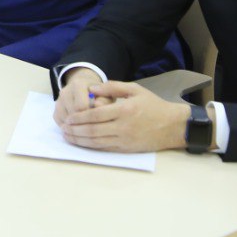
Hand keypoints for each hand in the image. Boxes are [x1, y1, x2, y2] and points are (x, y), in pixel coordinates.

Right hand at [54, 67, 106, 128]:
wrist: (86, 89)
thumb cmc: (99, 94)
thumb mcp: (106, 94)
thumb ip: (104, 101)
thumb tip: (98, 108)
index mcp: (77, 85)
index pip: (81, 106)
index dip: (91, 116)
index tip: (100, 120)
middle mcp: (64, 92)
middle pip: (73, 115)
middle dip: (85, 123)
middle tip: (95, 125)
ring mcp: (58, 102)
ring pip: (66, 122)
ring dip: (77, 127)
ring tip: (89, 126)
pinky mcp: (55, 112)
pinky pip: (62, 125)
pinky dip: (71, 129)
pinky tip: (80, 127)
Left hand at [56, 80, 190, 153]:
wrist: (173, 126)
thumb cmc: (153, 105)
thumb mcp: (135, 89)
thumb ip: (112, 87)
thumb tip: (92, 88)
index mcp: (124, 110)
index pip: (95, 115)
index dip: (79, 118)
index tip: (68, 119)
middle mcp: (123, 126)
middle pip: (93, 130)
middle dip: (75, 131)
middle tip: (63, 129)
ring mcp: (125, 139)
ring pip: (97, 142)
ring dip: (80, 141)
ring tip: (68, 137)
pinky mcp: (127, 149)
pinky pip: (106, 148)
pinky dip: (91, 147)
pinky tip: (83, 144)